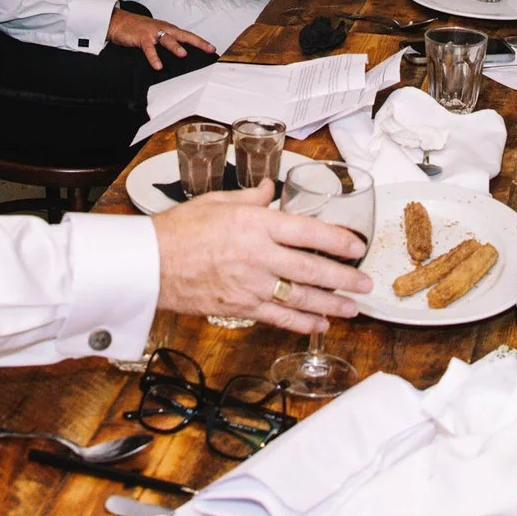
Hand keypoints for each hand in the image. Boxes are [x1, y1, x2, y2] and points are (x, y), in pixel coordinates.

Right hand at [106, 9, 215, 69]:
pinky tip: (158, 65)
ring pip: (167, 39)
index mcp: (168, 29)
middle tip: (207, 49)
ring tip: (183, 54)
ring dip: (175, 46)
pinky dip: (153, 57)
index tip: (212, 48)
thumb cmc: (139, 29)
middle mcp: (163, 29)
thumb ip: (167, 42)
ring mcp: (153, 32)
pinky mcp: (141, 37)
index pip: (187, 35)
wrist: (119, 21)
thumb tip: (180, 56)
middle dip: (196, 42)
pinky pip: (149, 48)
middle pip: (183, 35)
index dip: (200, 41)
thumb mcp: (156, 34)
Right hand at [152, 182, 370, 332]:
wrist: (151, 263)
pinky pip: (279, 317)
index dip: (337, 240)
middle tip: (365, 283)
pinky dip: (302, 323)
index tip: (356, 246)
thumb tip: (270, 190)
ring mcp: (251, 285)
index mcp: (255, 225)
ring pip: (301, 298)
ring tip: (352, 307)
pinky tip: (320, 324)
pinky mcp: (242, 307)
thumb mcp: (218, 202)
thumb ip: (251, 198)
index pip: (307, 231)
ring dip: (331, 304)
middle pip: (311, 269)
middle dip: (343, 278)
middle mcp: (258, 256)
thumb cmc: (180, 229)